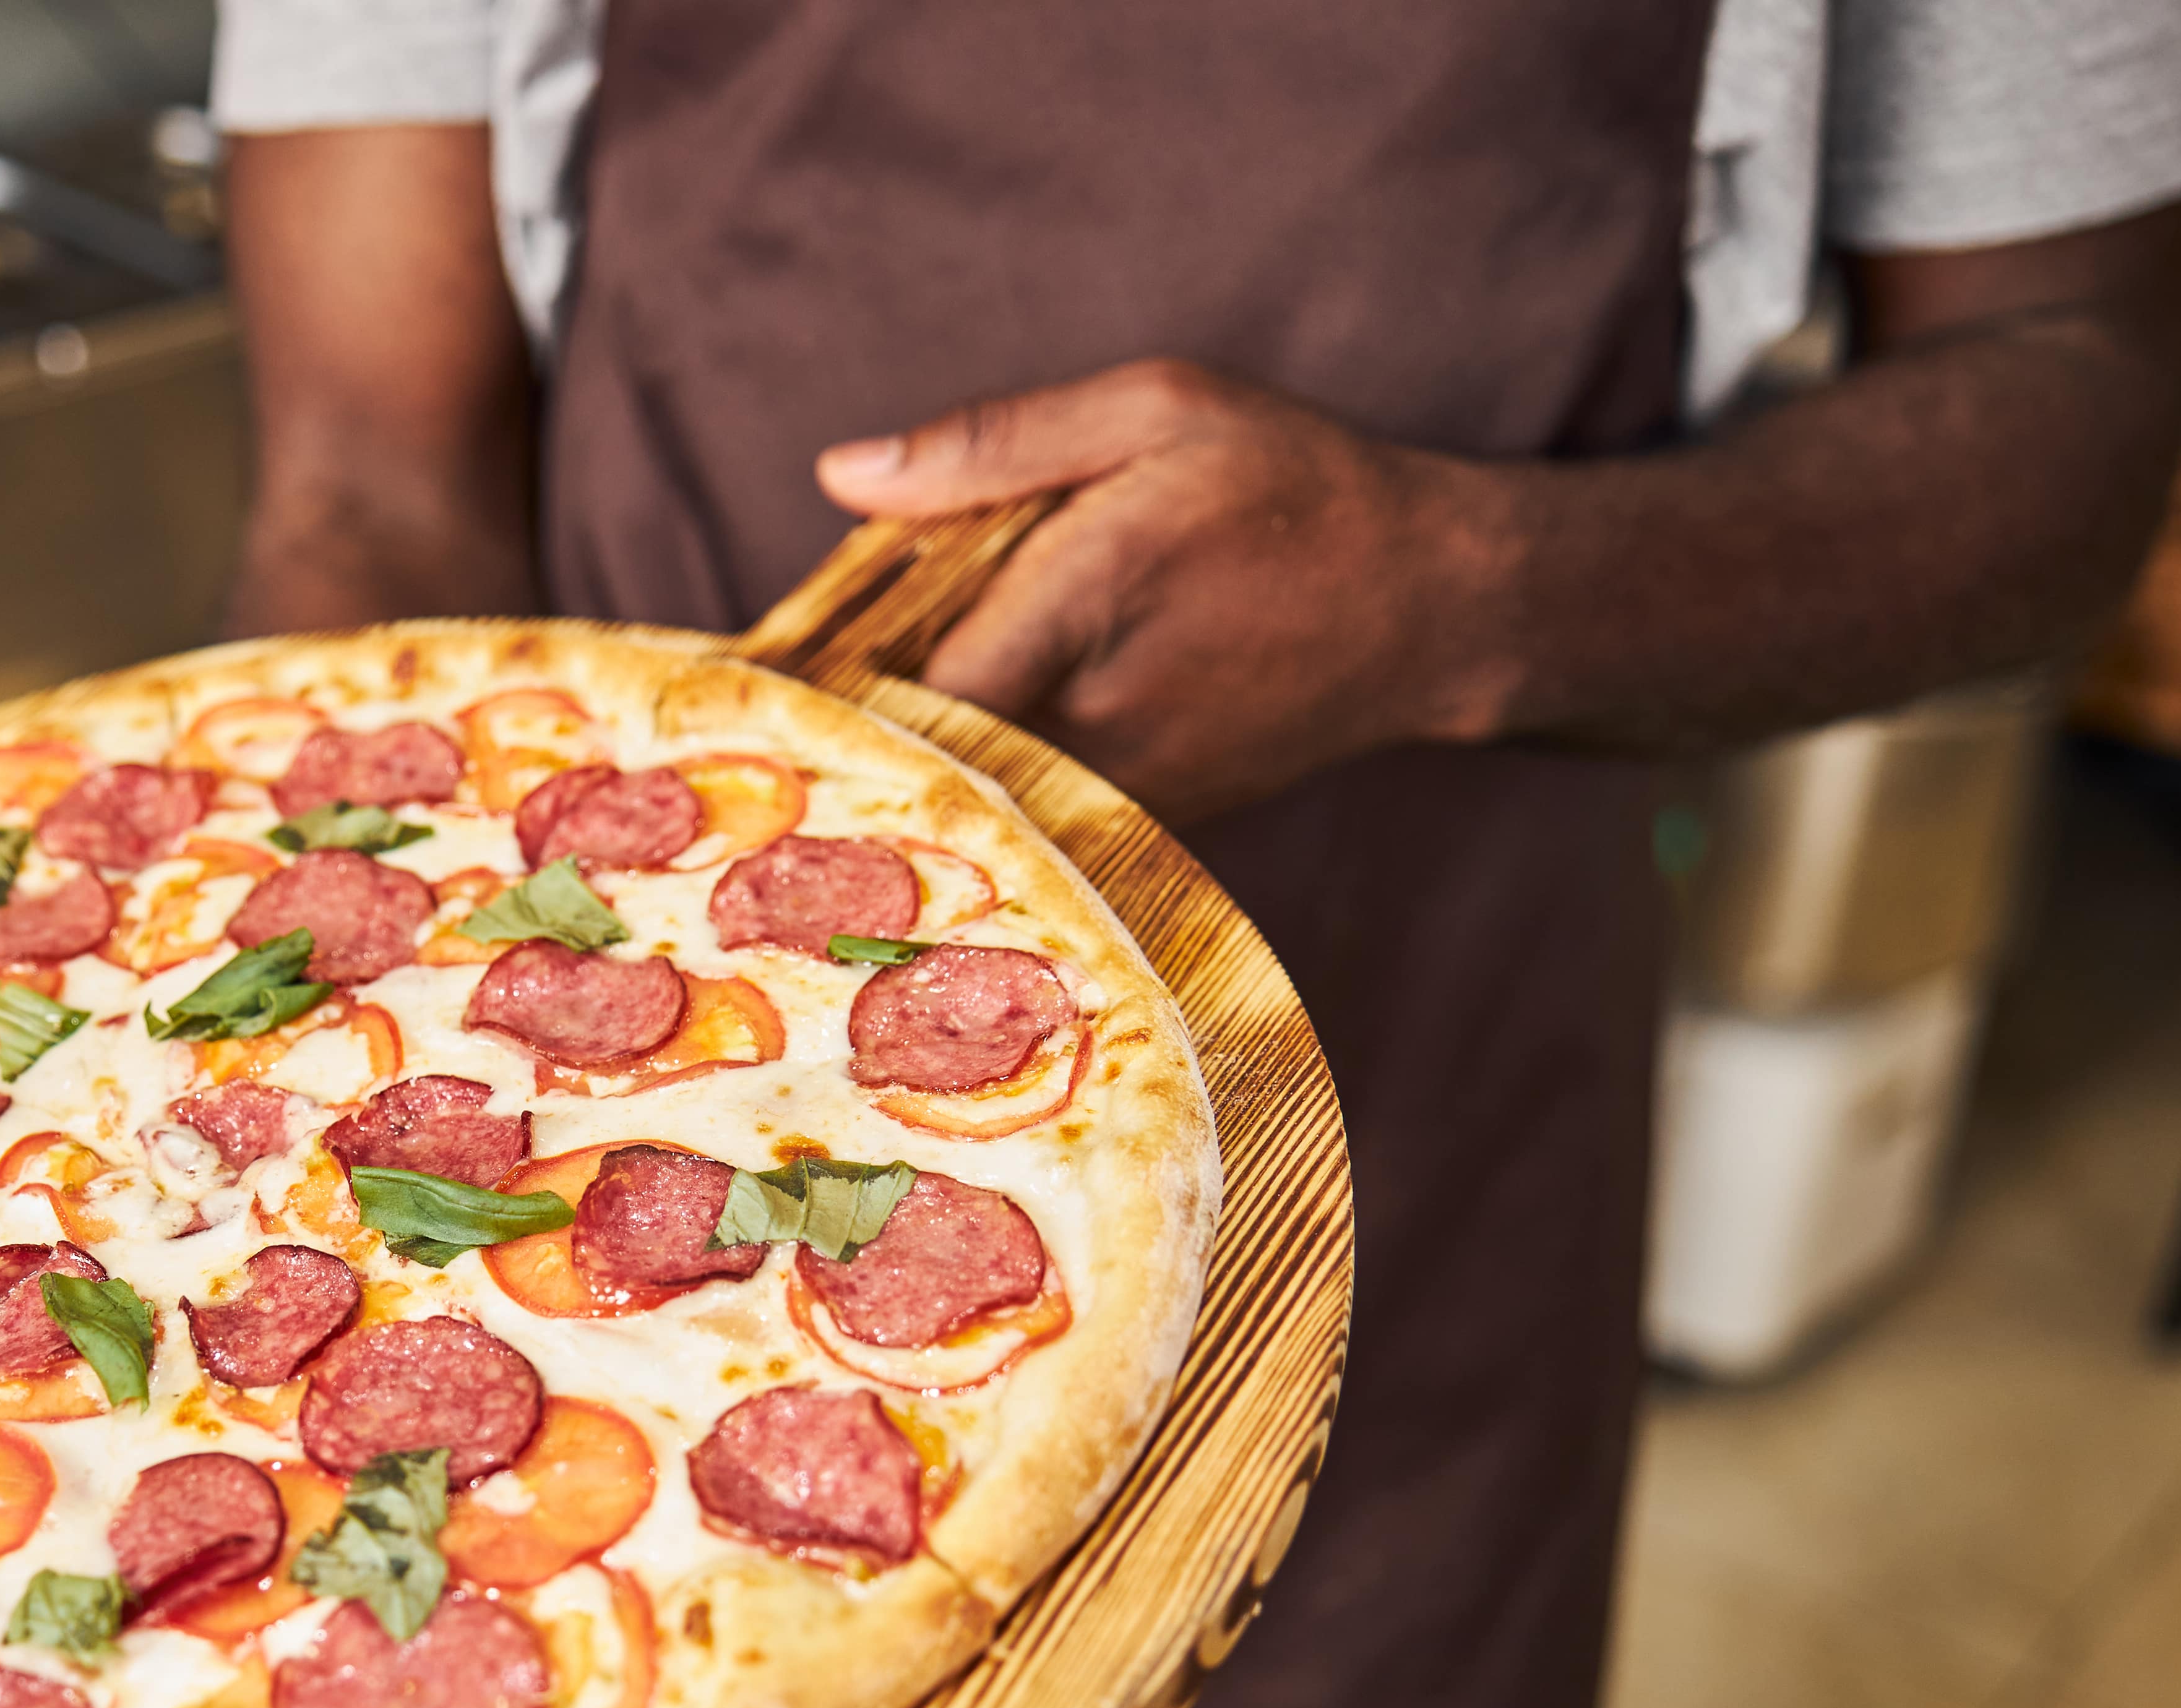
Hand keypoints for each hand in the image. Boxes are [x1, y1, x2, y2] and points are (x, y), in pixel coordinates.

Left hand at [818, 361, 1518, 825]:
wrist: (1436, 607)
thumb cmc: (1294, 486)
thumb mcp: (1154, 409)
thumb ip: (992, 445)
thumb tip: (841, 477)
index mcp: (1086, 602)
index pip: (903, 687)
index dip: (813, 689)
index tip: (743, 678)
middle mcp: (1097, 722)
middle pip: (918, 751)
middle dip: (842, 729)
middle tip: (762, 709)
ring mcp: (1123, 793)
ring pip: (967, 793)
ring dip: (904, 758)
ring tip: (847, 718)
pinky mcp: (1145, 825)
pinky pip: (1024, 808)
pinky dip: (973, 776)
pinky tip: (944, 733)